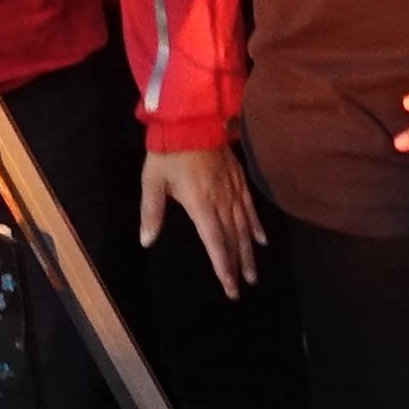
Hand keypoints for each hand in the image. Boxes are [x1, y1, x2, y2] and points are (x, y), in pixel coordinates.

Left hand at [138, 146, 264, 296]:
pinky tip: (261, 240)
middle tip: (243, 287)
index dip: (222, 266)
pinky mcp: (239, 181)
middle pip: (232, 239)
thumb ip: (151, 212)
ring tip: (252, 273)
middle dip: (237, 265)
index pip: (214, 242)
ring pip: (244, 227)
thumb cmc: (168, 152)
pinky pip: (251, 208)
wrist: (191, 120)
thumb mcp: (152, 182)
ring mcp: (233, 191)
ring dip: (248, 252)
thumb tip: (147, 240)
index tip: (229, 286)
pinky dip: (256, 226)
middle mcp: (221, 201)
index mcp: (201, 204)